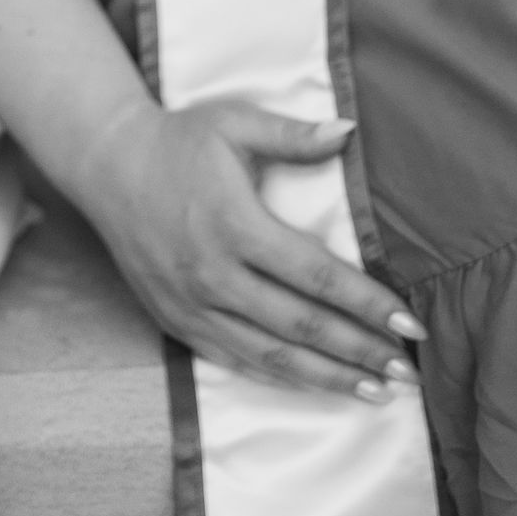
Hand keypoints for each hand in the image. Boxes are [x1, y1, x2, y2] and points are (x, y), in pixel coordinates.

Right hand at [80, 99, 421, 395]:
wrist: (105, 164)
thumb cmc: (178, 140)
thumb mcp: (235, 123)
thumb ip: (294, 135)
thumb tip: (350, 130)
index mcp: (234, 224)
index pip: (317, 276)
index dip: (368, 305)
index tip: (410, 325)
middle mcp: (214, 274)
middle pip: (301, 326)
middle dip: (360, 352)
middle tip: (408, 371)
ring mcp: (192, 304)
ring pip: (271, 356)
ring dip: (328, 378)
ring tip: (376, 393)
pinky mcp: (176, 321)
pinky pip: (235, 361)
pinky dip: (280, 379)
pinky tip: (315, 386)